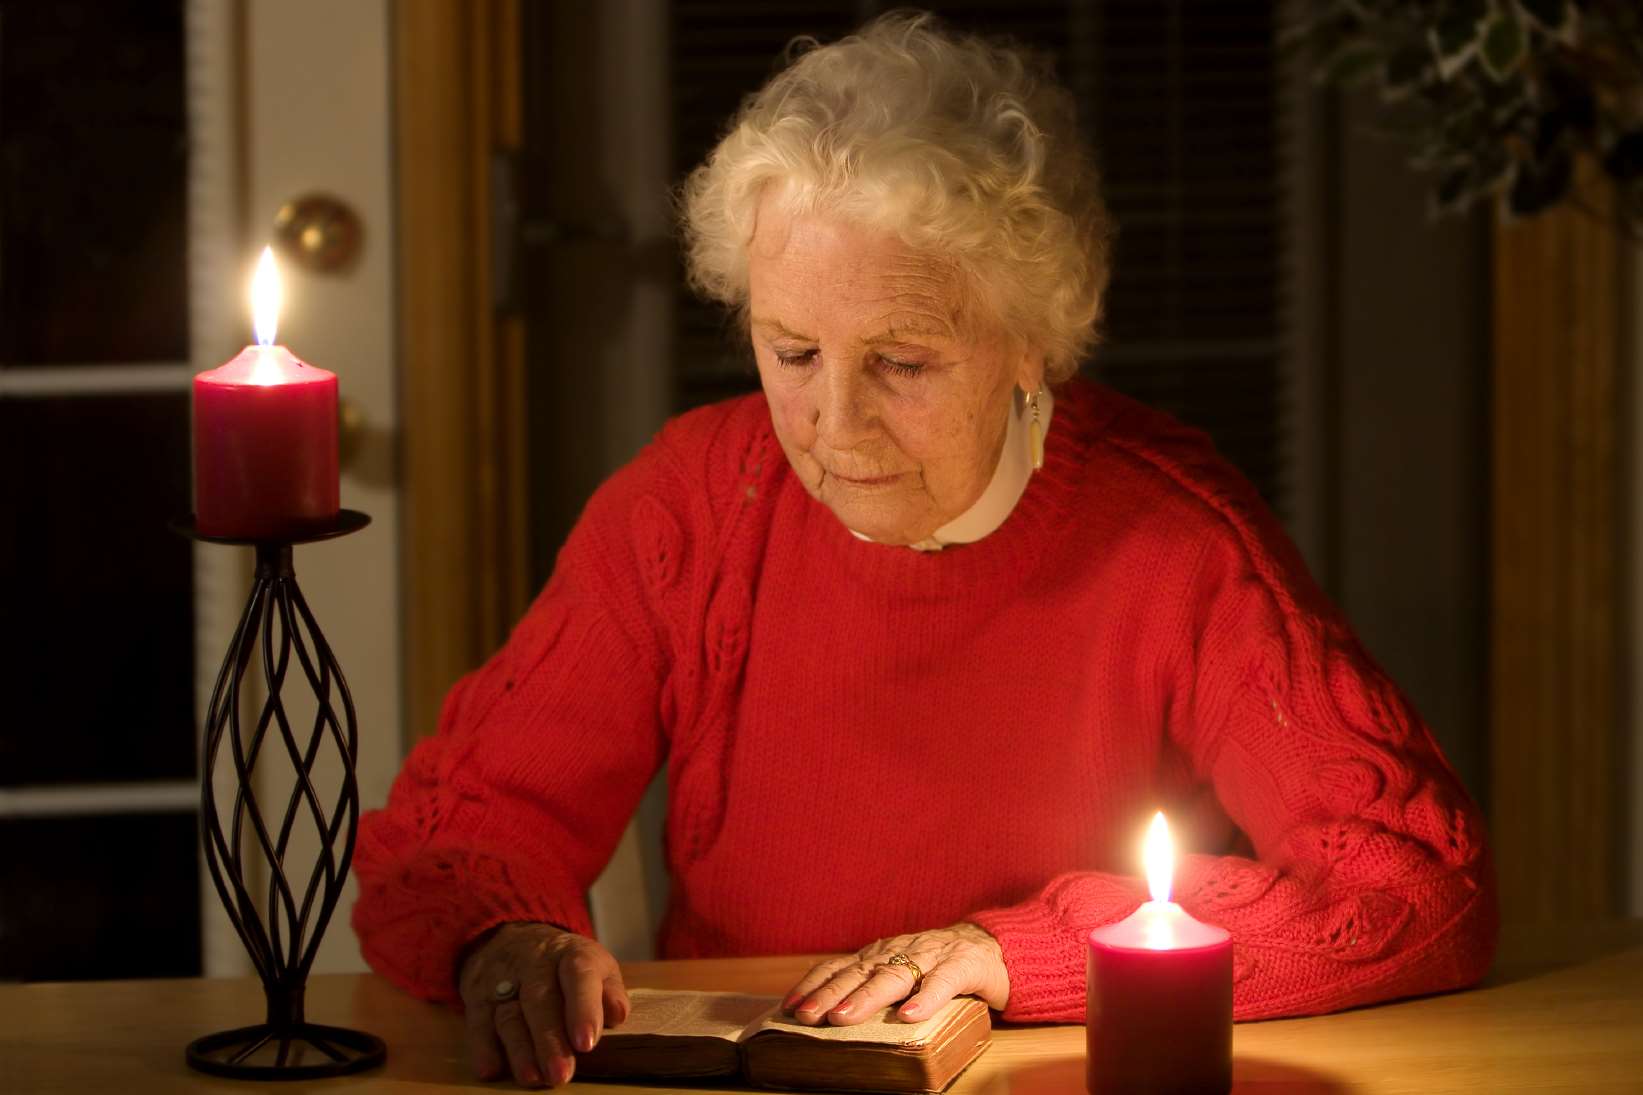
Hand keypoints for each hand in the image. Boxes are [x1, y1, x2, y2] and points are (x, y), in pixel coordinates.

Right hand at [456, 921, 628, 1087]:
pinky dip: (482, 1047)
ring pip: (509, 1014)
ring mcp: (503, 979)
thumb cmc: (565, 966)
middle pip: (539, 999)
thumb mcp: (595, 966)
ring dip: (520, 1050)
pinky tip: (491, 1069)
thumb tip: (617, 1015)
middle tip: (560, 1074)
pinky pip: (477, 1022)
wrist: (514, 938)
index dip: (583, 1008)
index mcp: (571, 953)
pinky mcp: (477, 997)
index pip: (579, 974)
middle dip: (549, 1039)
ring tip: (532, 1078)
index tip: (587, 1043)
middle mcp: (535, 963)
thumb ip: (610, 991)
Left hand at [781, 922, 1007, 1026]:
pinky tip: (909, 1016)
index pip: (841, 967)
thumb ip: (874, 987)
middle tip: (806, 1015)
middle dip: (830, 994)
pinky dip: (925, 999)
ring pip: (895, 976)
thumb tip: (828, 1016)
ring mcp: (932, 956)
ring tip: (844, 1017)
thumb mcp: (902, 972)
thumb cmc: (941, 966)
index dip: (814, 984)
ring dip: (866, 997)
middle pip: (860, 973)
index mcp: (882, 955)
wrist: (996, 946)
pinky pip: (942, 982)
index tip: (789, 1006)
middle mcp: (901, 952)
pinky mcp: (963, 966)